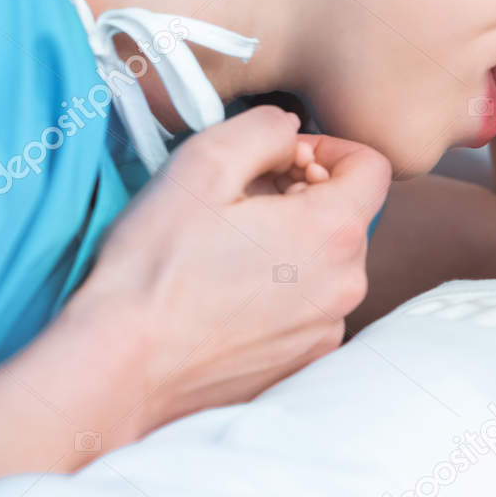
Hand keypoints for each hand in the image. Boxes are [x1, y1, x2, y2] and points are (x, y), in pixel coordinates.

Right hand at [72, 105, 390, 445]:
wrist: (123, 366)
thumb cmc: (156, 268)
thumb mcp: (202, 165)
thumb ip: (263, 130)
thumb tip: (290, 131)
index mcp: (334, 232)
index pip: (372, 167)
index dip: (328, 149)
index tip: (284, 157)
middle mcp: (347, 284)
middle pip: (348, 216)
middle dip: (304, 196)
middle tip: (242, 201)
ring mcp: (329, 327)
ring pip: (328, 263)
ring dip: (293, 244)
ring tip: (229, 249)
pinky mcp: (305, 359)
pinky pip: (310, 306)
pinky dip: (283, 289)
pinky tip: (228, 292)